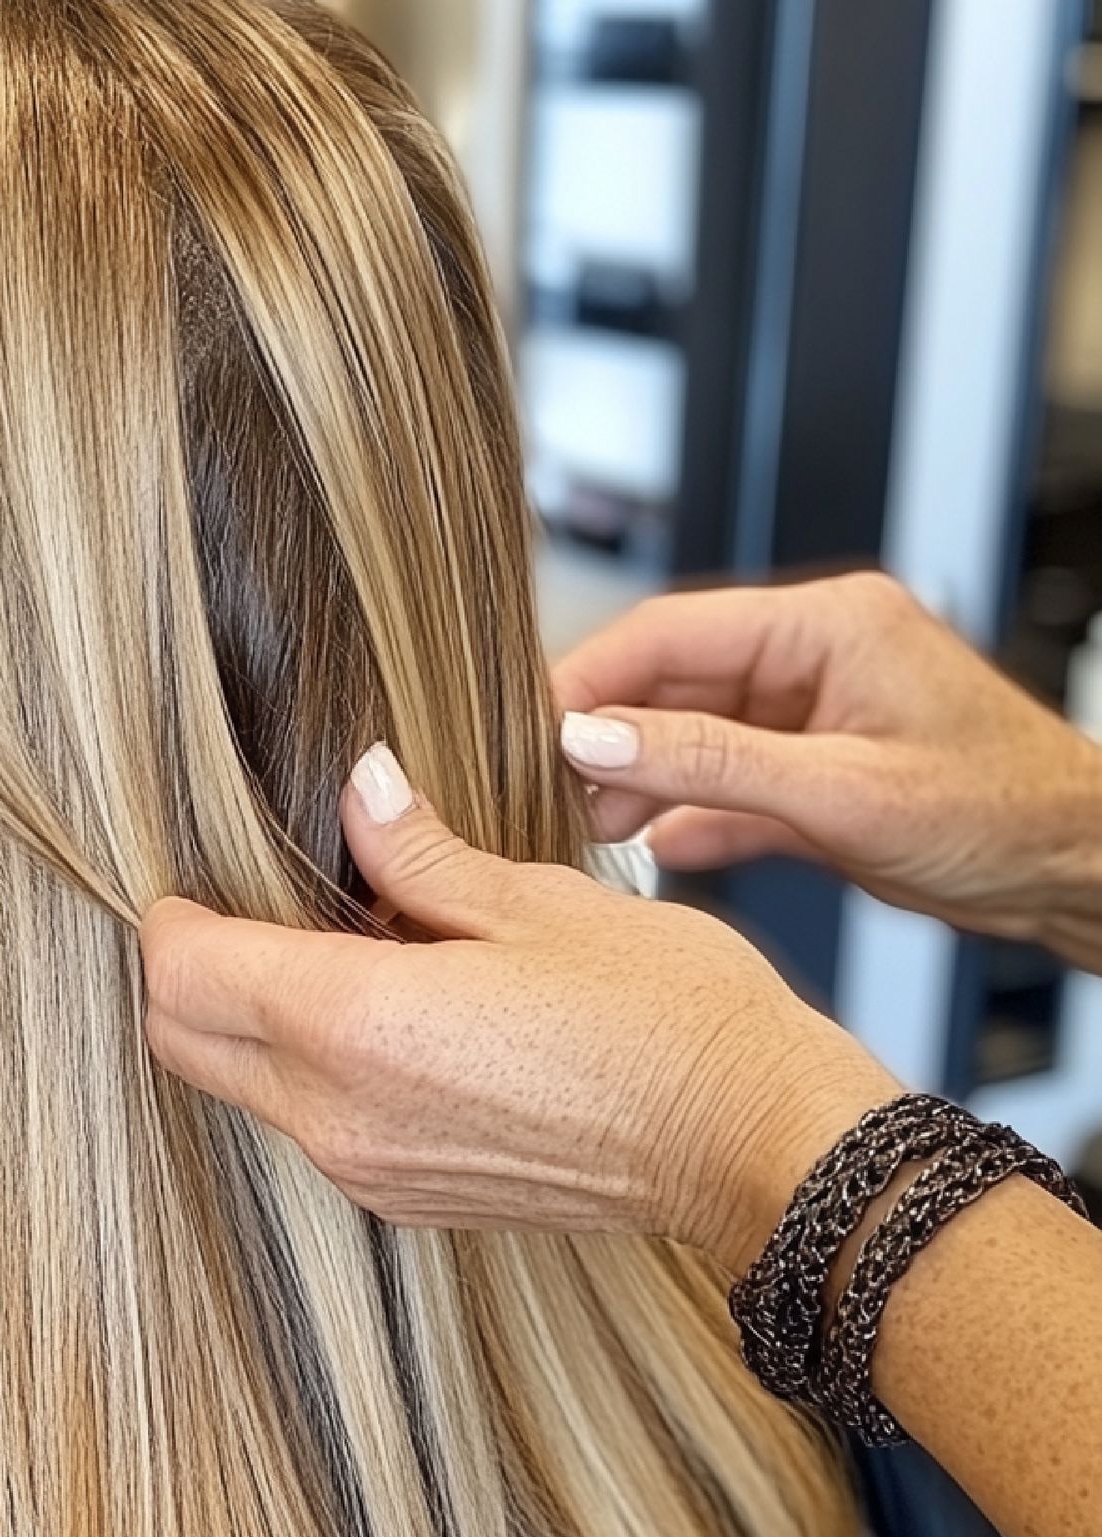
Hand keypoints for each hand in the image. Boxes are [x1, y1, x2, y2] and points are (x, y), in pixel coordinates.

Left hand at [141, 748, 897, 1270]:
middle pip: (184, 1043)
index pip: (186, 976)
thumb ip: (418, 854)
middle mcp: (342, 1116)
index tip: (193, 878)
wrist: (751, 1146)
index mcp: (361, 1027)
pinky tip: (381, 1014)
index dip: (170, 918)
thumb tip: (357, 790)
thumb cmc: (668, 1019)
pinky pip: (307, 1126)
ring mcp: (370, 1170)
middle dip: (183, 973)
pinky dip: (305, 1068)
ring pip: (239, 1088)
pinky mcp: (405, 1198)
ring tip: (332, 949)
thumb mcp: (536, 904)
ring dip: (246, 1021)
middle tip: (239, 905)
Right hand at [553, 572, 1101, 968]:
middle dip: (605, 739)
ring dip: (636, 782)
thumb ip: (709, 762)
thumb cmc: (1004, 814)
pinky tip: (655, 849)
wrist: (1078, 870)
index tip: (531, 733)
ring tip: (591, 831)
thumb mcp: (842, 792)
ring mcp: (805, 716)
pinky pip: (719, 784)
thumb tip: (597, 740)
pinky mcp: (808, 772)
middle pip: (666, 682)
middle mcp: (809, 657)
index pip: (667, 630)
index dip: (588, 679)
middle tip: (550, 794)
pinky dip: (685, 816)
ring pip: (684, 735)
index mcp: (824, 624)